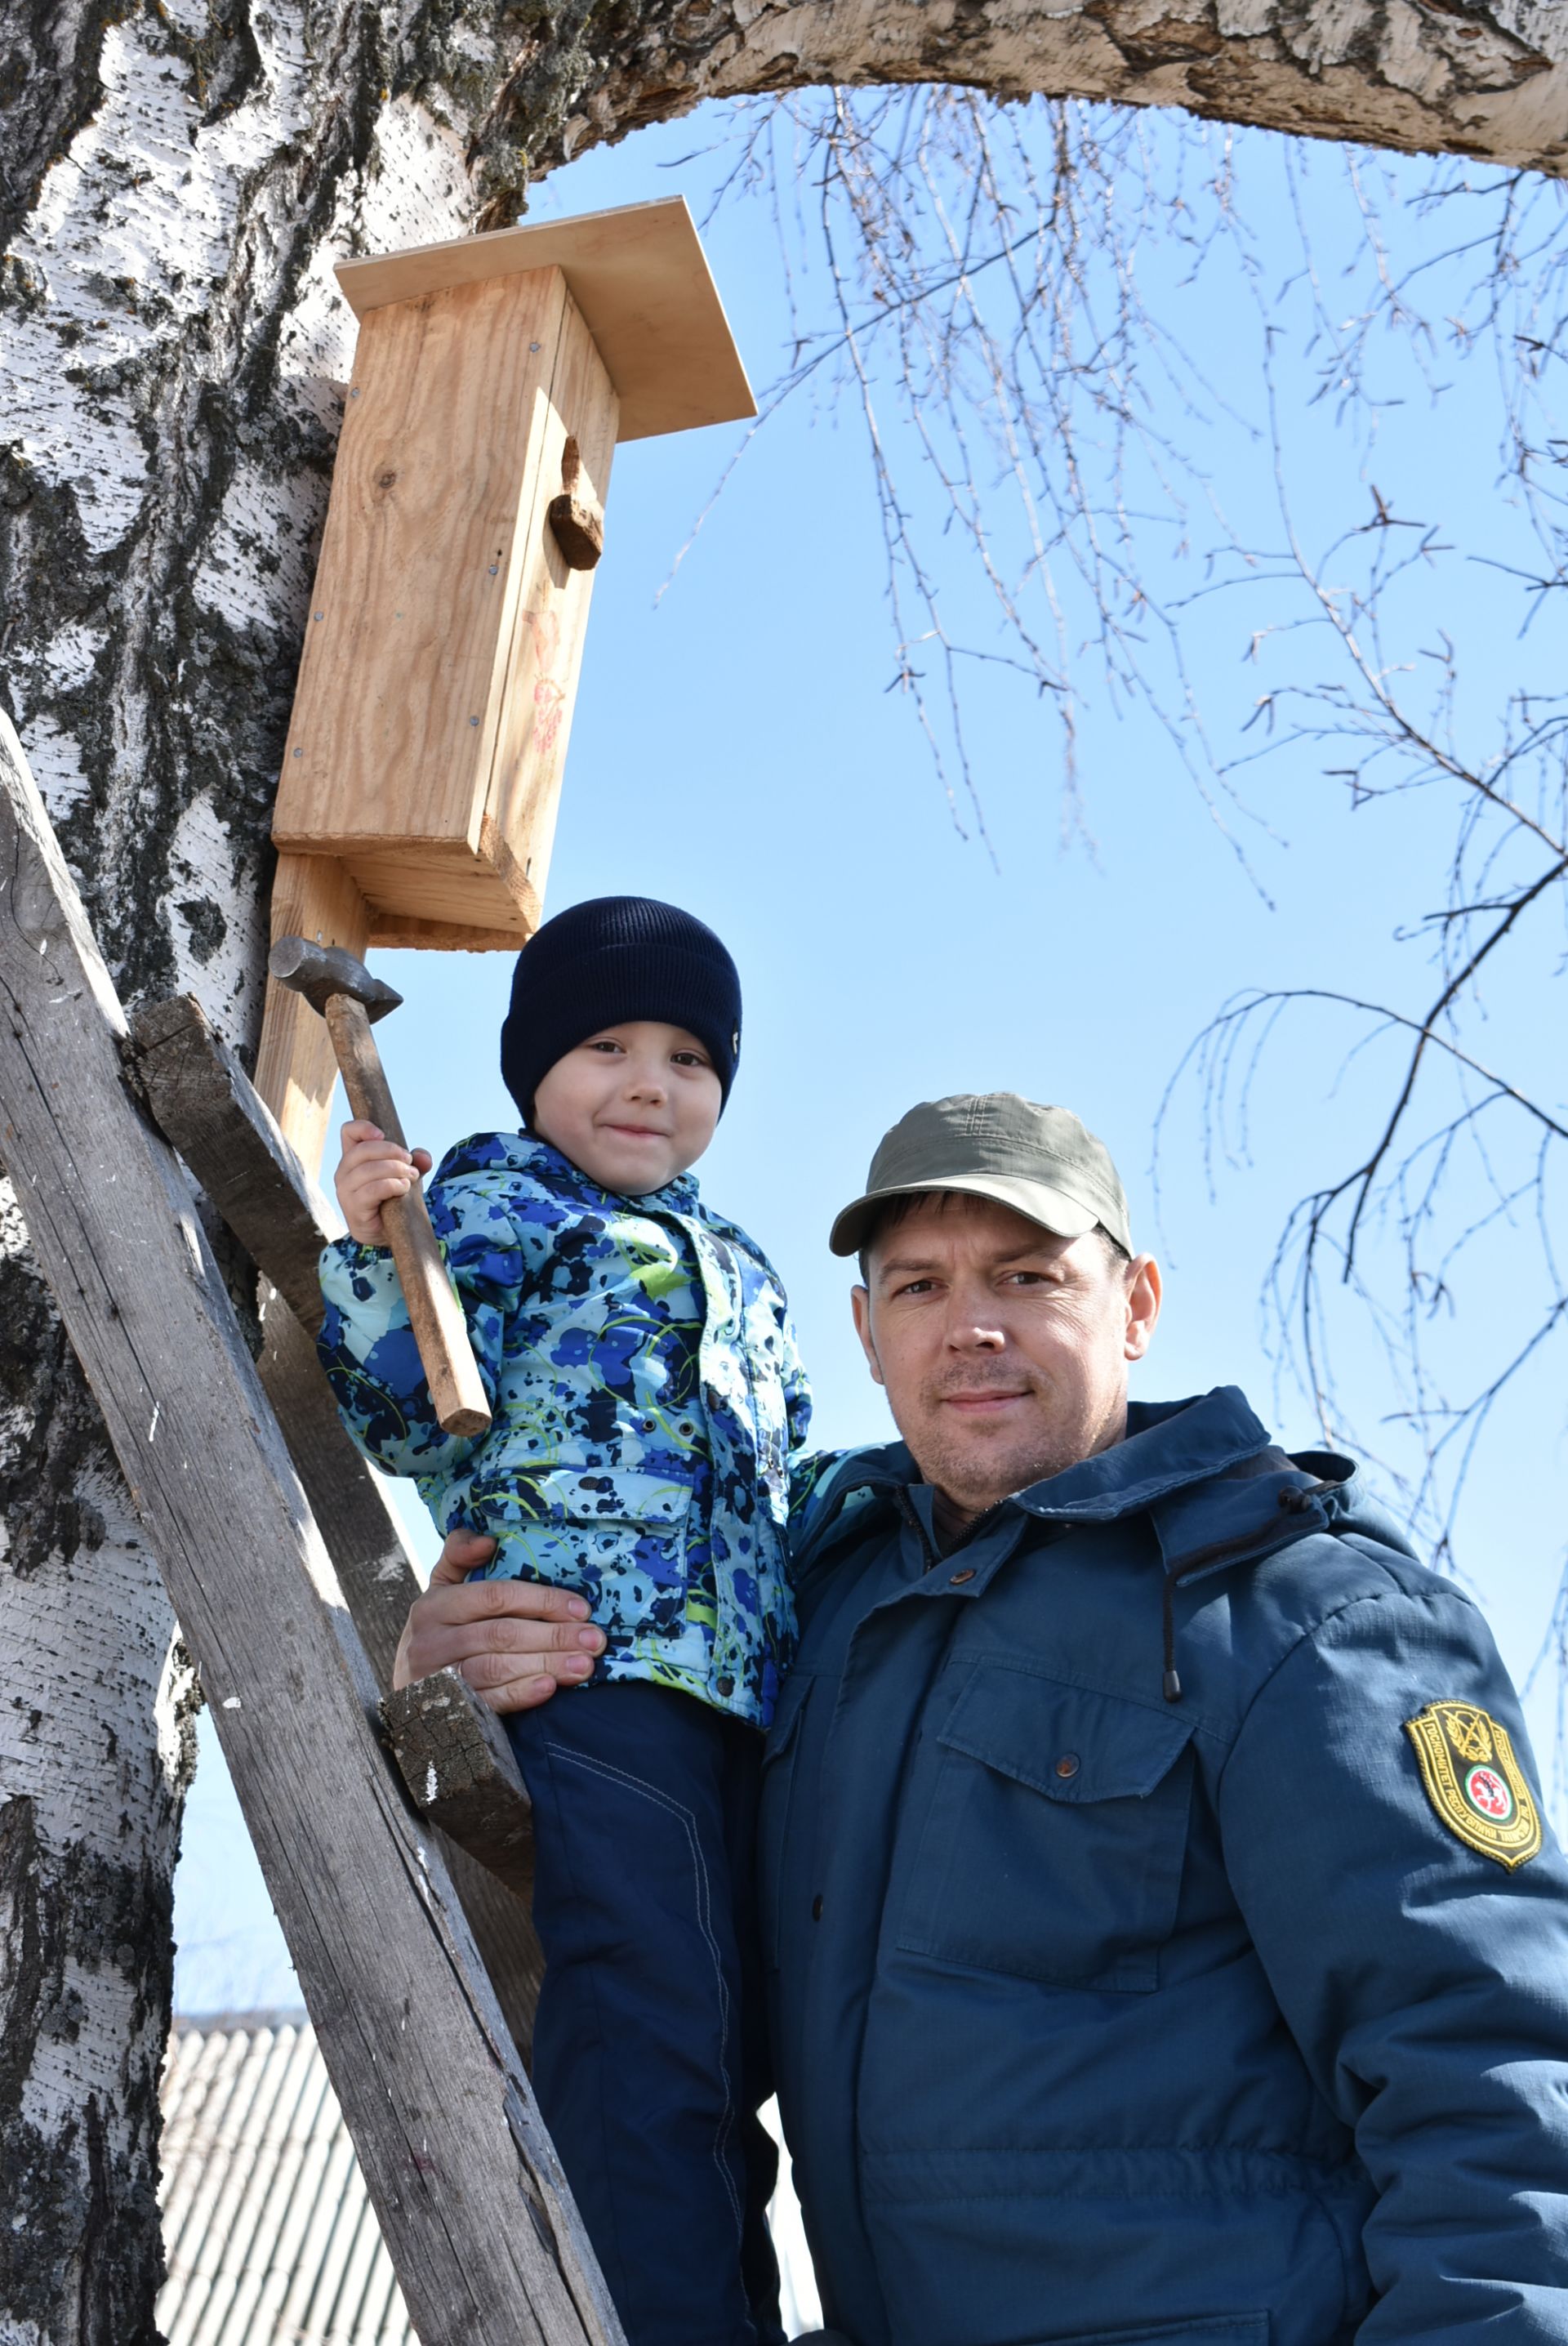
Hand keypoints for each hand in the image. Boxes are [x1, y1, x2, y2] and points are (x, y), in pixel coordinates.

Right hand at [334, 1117, 433, 1245]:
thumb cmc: (394, 1198)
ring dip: (395, 1169)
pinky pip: (372, 1190)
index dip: (363, 1127)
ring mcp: (345, 1192)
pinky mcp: (354, 1209)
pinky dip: (392, 1185)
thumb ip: (416, 1163)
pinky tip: (403, 1188)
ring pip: (367, 1170)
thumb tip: (423, 1156)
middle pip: (361, 1150)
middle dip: (391, 1152)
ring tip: (411, 1177)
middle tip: (410, 1162)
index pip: (348, 1132)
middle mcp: (344, 1173)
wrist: (388, 1232)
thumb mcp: (407, 1175)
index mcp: (353, 1159)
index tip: (383, 1134)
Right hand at [393, 1528, 607, 1711]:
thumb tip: (488, 1541)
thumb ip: (459, 1555)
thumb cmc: (440, 1632)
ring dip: (546, 1665)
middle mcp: (432, 1640)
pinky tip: (550, 1688)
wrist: (409, 1698)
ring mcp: (438, 1678)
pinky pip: (488, 1702)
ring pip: (498, 1668)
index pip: (496, 1596)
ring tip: (584, 1665)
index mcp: (435, 1605)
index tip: (581, 1608)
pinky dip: (521, 1694)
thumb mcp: (442, 1590)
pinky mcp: (447, 1711)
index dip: (542, 1600)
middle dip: (554, 1636)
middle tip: (595, 1640)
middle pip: (502, 1634)